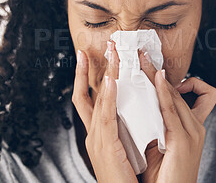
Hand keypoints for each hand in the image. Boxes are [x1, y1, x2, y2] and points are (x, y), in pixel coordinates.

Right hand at [72, 42, 137, 182]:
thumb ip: (122, 128)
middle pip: (89, 93)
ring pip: (98, 99)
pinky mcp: (105, 146)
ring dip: (105, 74)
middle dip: (91, 68)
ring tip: (111, 54)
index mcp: (97, 133)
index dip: (84, 77)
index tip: (87, 58)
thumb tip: (131, 110)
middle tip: (98, 47)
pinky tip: (113, 82)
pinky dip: (109, 97)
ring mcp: (96, 139)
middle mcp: (93, 133)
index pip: (88, 98)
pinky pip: (106, 117)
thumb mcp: (121, 147)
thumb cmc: (125, 176)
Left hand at [138, 49, 215, 182]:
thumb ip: (158, 126)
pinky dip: (164, 92)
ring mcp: (191, 132)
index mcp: (189, 127)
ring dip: (157, 76)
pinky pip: (171, 110)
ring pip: (174, 96)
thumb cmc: (164, 176)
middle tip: (142, 55)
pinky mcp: (183, 140)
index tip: (149, 68)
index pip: (180, 96)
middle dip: (156, 72)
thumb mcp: (161, 146)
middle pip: (176, 91)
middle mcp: (193, 126)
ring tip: (144, 60)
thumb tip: (143, 110)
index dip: (165, 79)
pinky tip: (157, 79)